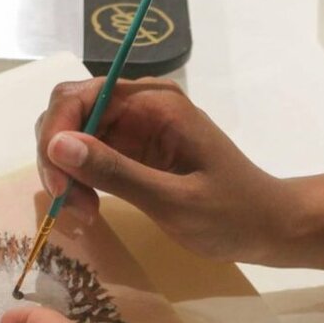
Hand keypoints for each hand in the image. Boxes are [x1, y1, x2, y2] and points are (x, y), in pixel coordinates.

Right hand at [36, 77, 288, 263]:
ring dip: (66, 174)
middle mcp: (141, 105)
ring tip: (84, 214)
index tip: (60, 186)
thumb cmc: (231, 214)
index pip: (80, 96)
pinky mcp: (134, 152)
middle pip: (69, 113)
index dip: (57, 135)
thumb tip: (57, 144)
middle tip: (70, 206)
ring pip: (73, 137)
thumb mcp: (173, 200)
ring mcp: (135, 128)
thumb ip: (117, 172)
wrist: (267, 226)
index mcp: (155, 103)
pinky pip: (90, 156)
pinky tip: (90, 210)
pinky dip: (80, 182)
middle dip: (57, 157)